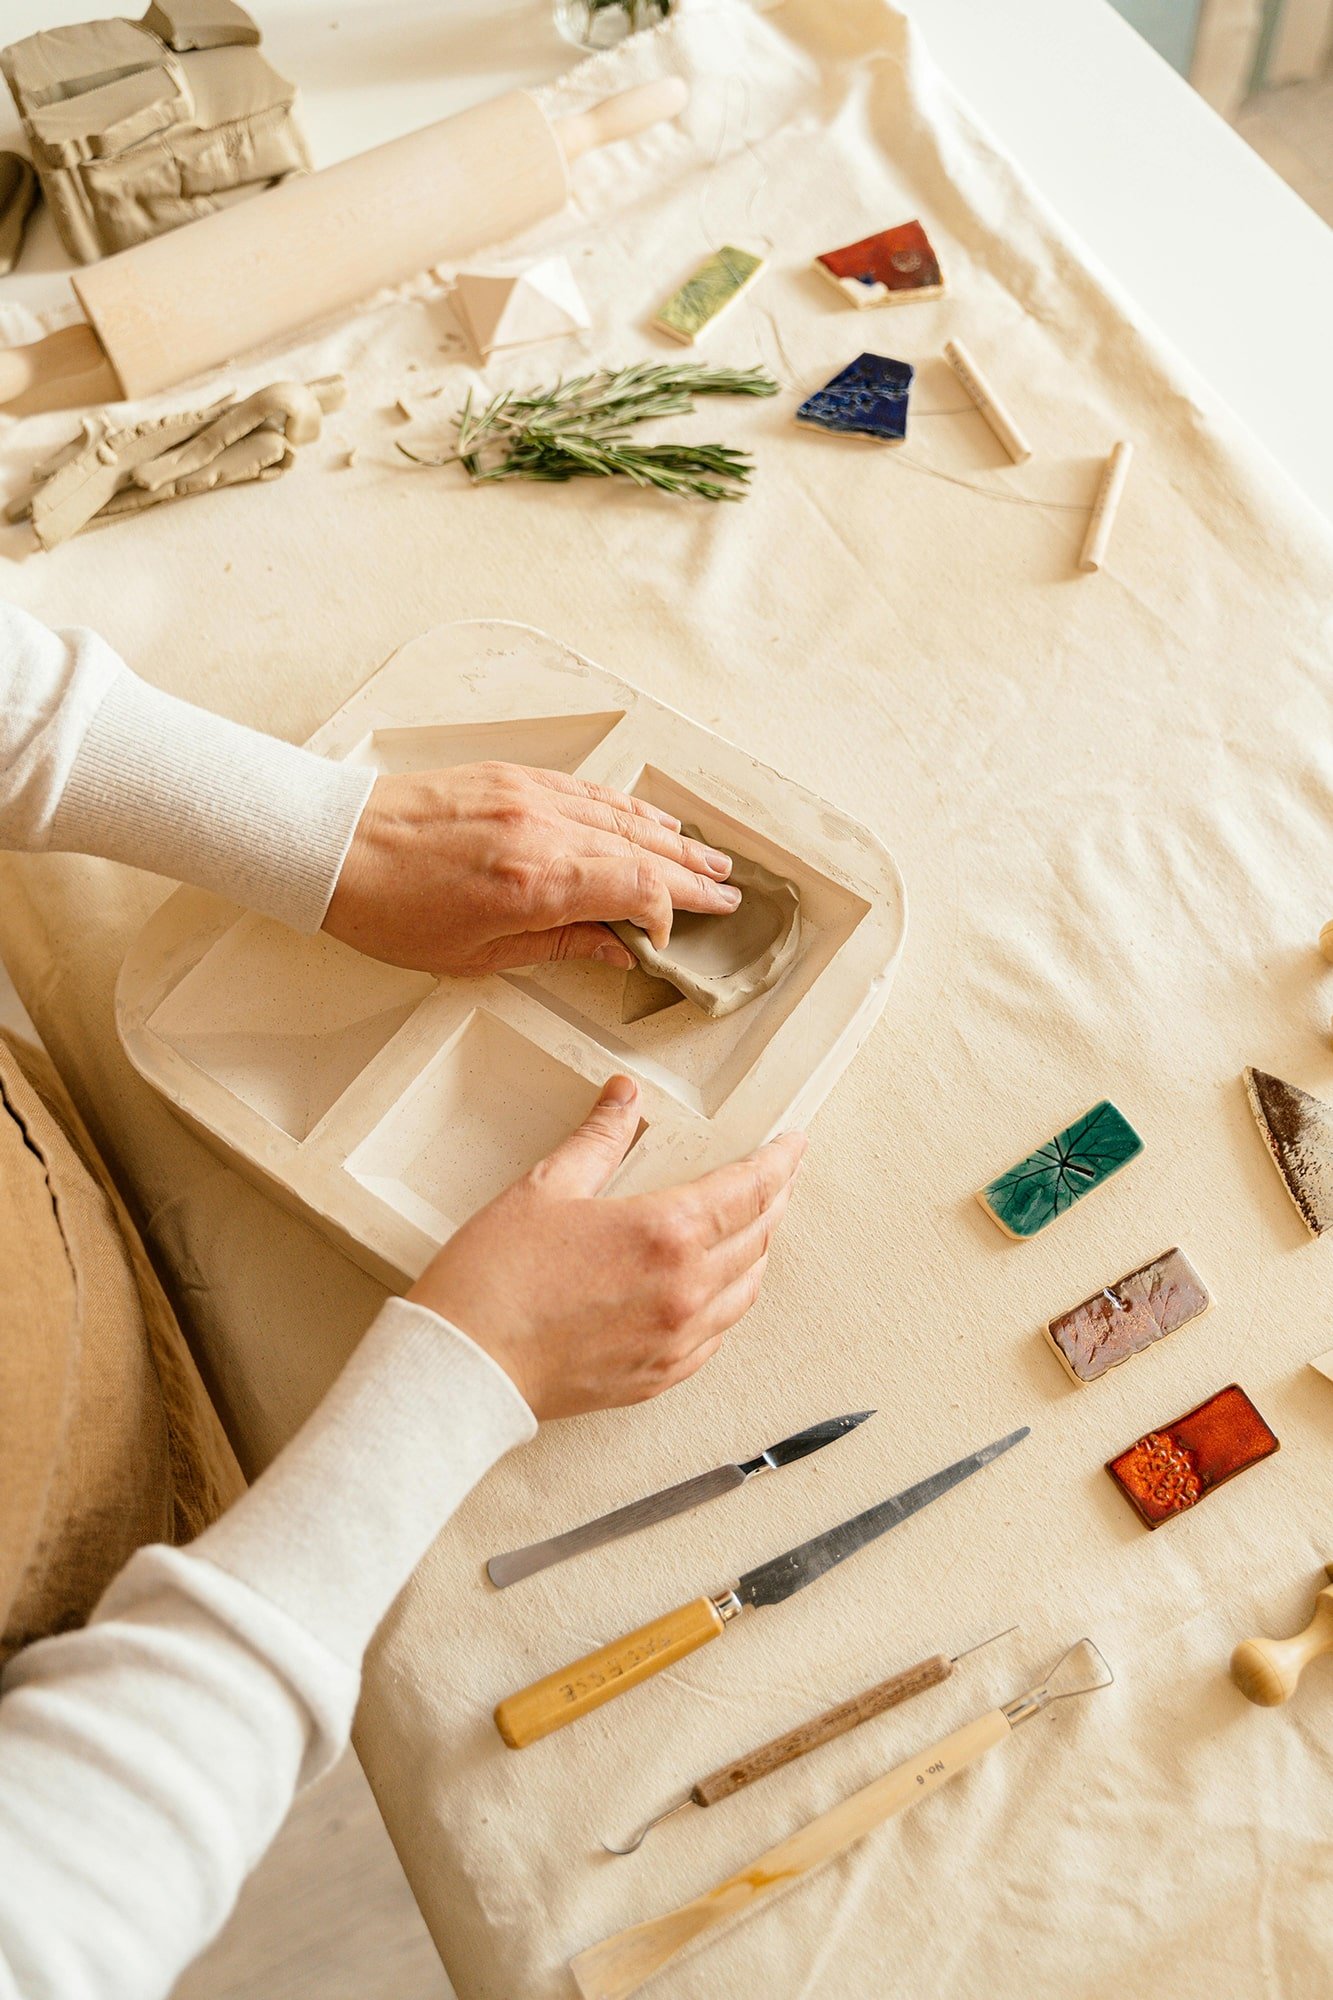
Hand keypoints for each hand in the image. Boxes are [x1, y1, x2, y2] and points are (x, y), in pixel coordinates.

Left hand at [323, 763, 741, 975]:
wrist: (333, 847)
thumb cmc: (389, 909)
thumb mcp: (476, 956)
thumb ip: (558, 947)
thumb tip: (616, 948)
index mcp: (533, 882)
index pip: (637, 890)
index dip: (669, 914)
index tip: (673, 936)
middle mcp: (541, 831)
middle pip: (642, 851)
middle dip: (690, 876)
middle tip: (727, 894)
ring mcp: (529, 797)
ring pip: (623, 817)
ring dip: (672, 840)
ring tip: (709, 859)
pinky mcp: (513, 778)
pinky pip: (589, 792)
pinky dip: (628, 809)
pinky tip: (652, 821)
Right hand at [408, 1075, 805, 1418]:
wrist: (464, 1369)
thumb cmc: (495, 1281)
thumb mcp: (547, 1188)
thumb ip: (599, 1139)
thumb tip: (624, 1098)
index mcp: (665, 1234)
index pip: (750, 1188)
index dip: (780, 1161)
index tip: (793, 1145)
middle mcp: (686, 1290)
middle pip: (759, 1236)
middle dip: (775, 1199)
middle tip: (779, 1177)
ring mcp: (676, 1340)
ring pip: (746, 1290)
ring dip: (758, 1251)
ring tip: (755, 1227)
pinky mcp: (658, 1376)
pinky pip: (717, 1335)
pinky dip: (729, 1303)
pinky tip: (716, 1291)